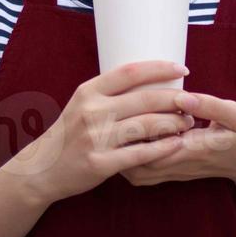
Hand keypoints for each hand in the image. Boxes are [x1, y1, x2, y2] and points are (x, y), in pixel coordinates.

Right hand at [10, 60, 196, 205]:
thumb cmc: (70, 133)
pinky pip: (140, 153)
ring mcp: (95, 138)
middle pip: (144, 99)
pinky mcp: (100, 164)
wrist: (42, 168)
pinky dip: (163, 148)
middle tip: (193, 101)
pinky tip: (177, 144)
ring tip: (187, 123)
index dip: (159, 68)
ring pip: (146, 126)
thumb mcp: (82, 104)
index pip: (129, 72)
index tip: (182, 68)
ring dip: (174, 124)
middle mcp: (91, 112)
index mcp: (88, 92)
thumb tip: (151, 81)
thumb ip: (110, 94)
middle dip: (176, 99)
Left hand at [120, 91, 235, 187]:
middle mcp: (180, 164)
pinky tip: (126, 139)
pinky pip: (142, 175)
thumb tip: (182, 97)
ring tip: (115, 129)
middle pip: (137, 163)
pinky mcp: (172, 174)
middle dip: (120, 145)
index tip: (126, 111)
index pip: (156, 146)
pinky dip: (129, 160)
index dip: (137, 131)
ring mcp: (174, 173)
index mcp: (194, 148)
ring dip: (121, 154)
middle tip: (110, 120)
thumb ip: (210, 106)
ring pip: (136, 173)